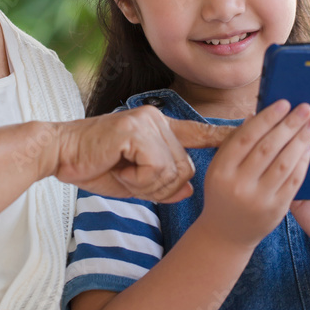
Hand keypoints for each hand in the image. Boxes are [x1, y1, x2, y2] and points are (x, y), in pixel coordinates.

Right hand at [53, 107, 232, 202]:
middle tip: (128, 176)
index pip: (198, 133)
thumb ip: (163, 182)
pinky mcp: (136, 130)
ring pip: (173, 171)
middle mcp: (157, 120)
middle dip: (160, 186)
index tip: (250, 132)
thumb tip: (190, 188)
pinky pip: (155, 168)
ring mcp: (148, 122)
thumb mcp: (134, 180)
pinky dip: (137, 178)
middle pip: (185, 169)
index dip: (223, 136)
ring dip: (146, 183)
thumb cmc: (93, 165)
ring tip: (120, 169)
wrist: (60, 153)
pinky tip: (117, 165)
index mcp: (159, 128)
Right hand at [195, 100, 309, 249]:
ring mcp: (258, 199)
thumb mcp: (220, 167)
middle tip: (306, 108)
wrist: (226, 233)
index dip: (267, 118)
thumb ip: (237, 142)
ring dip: (302, 140)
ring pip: (284, 163)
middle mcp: (238, 185)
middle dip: (290, 125)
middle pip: (268, 148)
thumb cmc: (224, 191)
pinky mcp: (276, 210)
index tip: (284, 103)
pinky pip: (293, 181)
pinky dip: (304, 161)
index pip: (246, 137)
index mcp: (220, 170)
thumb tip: (259, 113)